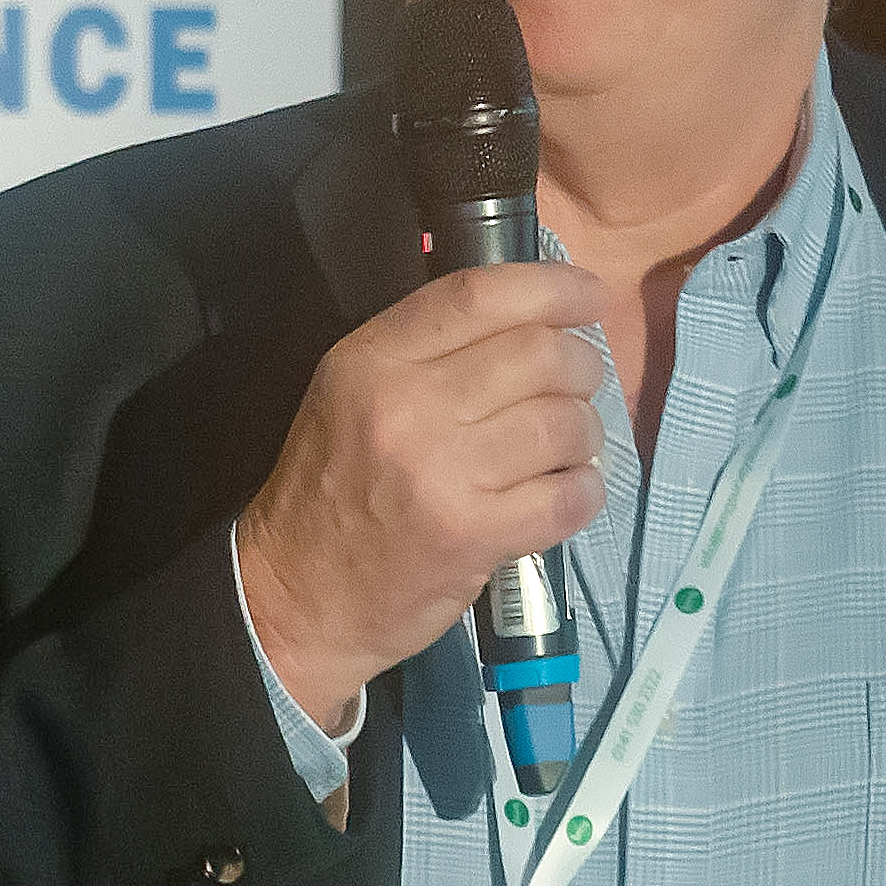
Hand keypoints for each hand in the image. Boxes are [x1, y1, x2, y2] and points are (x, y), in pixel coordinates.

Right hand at [232, 259, 615, 717]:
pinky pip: (566, 496)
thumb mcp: (349, 395)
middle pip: (538, 355)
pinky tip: (568, 493)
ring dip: (584, 434)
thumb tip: (534, 322)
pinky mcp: (472, 534)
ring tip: (569, 448)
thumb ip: (425, 351)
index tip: (589, 297)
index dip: (552, 287)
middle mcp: (407, 406)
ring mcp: (442, 472)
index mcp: (372, 360)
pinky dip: (583, 491)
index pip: (480, 296)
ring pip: (562, 424)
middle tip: (579, 387)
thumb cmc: (330, 493)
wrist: (297, 598)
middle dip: (580, 367)